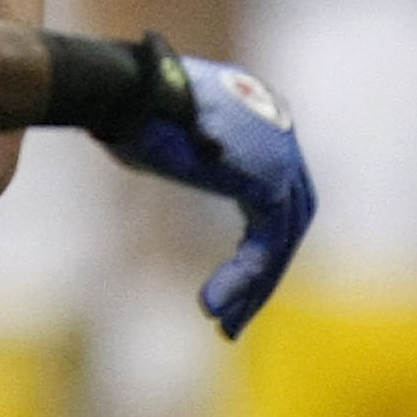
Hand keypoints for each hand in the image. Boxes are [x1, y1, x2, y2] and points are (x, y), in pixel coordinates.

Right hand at [97, 40, 316, 338]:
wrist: (129, 91)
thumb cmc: (130, 110)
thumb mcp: (170, 134)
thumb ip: (193, 154)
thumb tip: (191, 163)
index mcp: (261, 121)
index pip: (277, 193)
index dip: (259, 241)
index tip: (235, 277)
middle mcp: (280, 137)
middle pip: (287, 220)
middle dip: (261, 272)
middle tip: (235, 315)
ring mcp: (280, 159)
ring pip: (279, 240)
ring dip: (251, 287)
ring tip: (222, 324)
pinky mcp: (265, 184)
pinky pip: (265, 245)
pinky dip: (242, 278)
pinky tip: (213, 306)